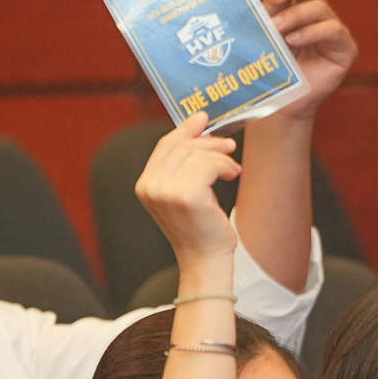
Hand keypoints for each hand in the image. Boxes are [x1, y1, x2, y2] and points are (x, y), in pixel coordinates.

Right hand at [133, 112, 240, 262]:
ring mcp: (166, 191)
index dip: (185, 129)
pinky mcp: (187, 195)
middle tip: (229, 146)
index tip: (203, 119)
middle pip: (182, 145)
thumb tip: (200, 124)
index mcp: (144, 185)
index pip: (164, 145)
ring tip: (232, 168)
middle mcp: (150, 187)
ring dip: (221, 157)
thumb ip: (184, 164)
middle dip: (209, 142)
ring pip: (198, 154)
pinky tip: (232, 174)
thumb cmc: (200, 227)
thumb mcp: (185, 192)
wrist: (205, 259)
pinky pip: (209, 165)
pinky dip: (224, 166)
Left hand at [261, 0, 355, 116]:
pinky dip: (311, 32)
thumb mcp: (264, 33)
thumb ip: (268, 11)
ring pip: (320, 7)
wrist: (281, 103)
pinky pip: (332, 30)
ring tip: (277, 29)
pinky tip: (294, 41)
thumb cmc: (271, 68)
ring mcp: (334, 30)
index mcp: (299, 3)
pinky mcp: (345, 49)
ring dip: (296, 15)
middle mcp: (318, 13)